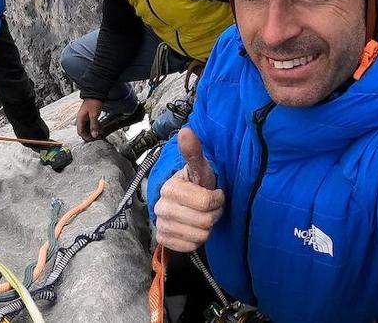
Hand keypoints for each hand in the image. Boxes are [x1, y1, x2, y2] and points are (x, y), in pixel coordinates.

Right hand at [76, 97, 104, 140]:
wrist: (95, 93)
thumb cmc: (93, 102)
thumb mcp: (94, 115)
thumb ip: (94, 125)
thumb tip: (94, 135)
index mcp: (80, 119)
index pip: (80, 132)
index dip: (86, 137)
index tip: (93, 139)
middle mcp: (81, 119)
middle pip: (84, 131)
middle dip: (90, 135)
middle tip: (97, 138)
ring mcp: (85, 118)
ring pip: (88, 128)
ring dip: (93, 132)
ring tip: (100, 134)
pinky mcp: (89, 116)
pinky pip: (91, 124)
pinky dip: (95, 127)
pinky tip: (100, 129)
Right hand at [154, 127, 224, 252]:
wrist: (184, 204)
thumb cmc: (196, 185)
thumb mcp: (200, 170)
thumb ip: (194, 152)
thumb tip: (186, 130)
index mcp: (170, 188)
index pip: (205, 203)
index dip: (217, 200)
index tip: (215, 195)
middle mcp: (161, 207)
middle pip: (204, 221)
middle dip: (213, 215)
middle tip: (210, 208)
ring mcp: (160, 225)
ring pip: (199, 236)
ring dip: (207, 228)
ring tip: (203, 217)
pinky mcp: (163, 239)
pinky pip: (190, 247)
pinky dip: (197, 240)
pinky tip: (194, 229)